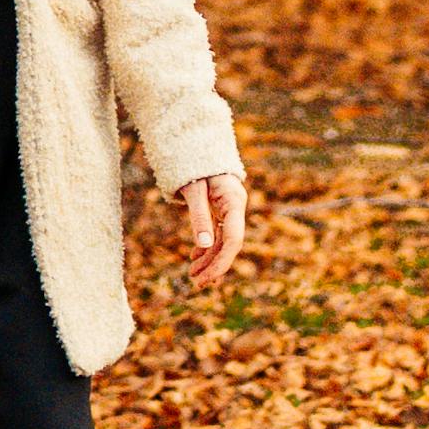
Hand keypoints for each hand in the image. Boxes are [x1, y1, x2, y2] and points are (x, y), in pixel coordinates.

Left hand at [172, 163, 251, 293]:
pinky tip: (196, 259)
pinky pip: (217, 234)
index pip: (233, 238)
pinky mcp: (220, 210)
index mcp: (234, 201)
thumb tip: (205, 246)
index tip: (206, 278)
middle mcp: (235, 208)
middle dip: (214, 265)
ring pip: (223, 241)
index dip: (222, 261)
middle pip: (229, 244)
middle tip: (196, 283)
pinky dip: (207, 247)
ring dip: (210, 260)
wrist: (195, 145)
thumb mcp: (193, 189)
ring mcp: (229, 210)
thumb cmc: (194, 164)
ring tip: (194, 276)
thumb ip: (199, 216)